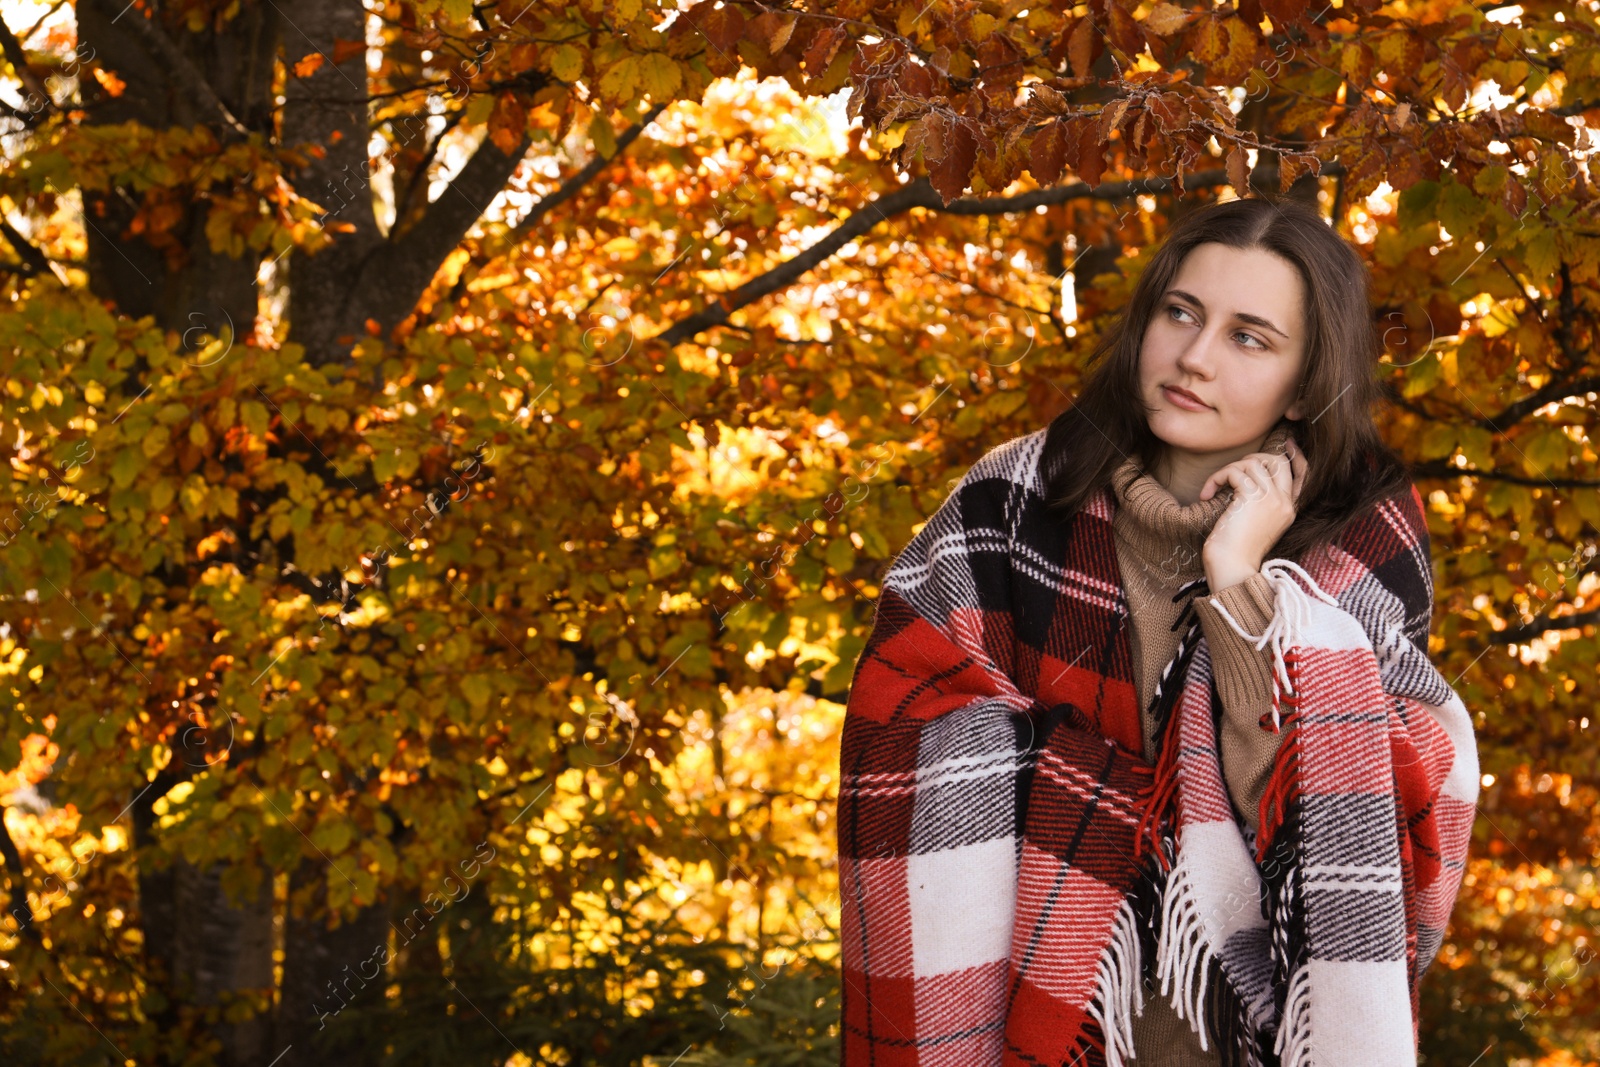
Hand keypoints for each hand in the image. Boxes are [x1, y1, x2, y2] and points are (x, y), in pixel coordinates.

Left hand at [1200, 435, 1305, 589]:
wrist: (1231, 568)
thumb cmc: (1236, 552)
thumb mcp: (1256, 525)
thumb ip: (1261, 504)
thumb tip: (1247, 480)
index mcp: (1290, 510)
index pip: (1303, 474)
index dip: (1295, 456)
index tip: (1287, 443)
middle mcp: (1285, 503)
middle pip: (1278, 461)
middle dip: (1254, 458)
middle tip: (1233, 471)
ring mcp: (1271, 499)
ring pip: (1253, 463)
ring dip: (1229, 470)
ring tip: (1216, 487)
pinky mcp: (1251, 497)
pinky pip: (1235, 471)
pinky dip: (1217, 477)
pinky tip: (1206, 493)